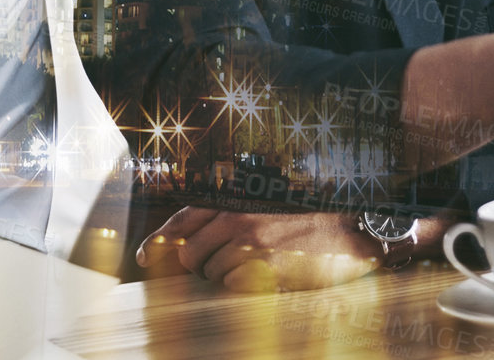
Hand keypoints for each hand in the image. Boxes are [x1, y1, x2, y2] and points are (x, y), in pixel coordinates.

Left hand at [138, 208, 382, 292]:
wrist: (351, 234)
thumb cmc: (309, 227)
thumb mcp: (267, 214)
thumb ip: (232, 224)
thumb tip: (191, 247)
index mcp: (238, 204)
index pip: (184, 218)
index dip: (158, 238)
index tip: (143, 254)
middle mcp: (240, 220)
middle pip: (190, 254)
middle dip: (200, 267)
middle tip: (227, 266)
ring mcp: (251, 245)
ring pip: (213, 274)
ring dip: (228, 278)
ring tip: (259, 268)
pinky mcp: (266, 269)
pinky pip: (235, 287)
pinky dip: (246, 288)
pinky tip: (269, 278)